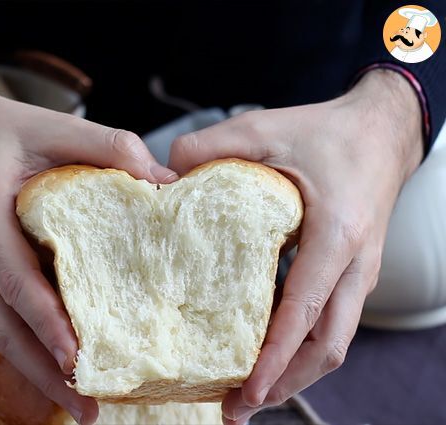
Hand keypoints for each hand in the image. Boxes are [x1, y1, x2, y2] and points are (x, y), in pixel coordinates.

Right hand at [0, 69, 177, 424]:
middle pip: (5, 328)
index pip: (18, 283)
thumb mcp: (52, 126)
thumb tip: (165, 181)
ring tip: (78, 404)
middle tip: (87, 408)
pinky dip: (29, 346)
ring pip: (1, 332)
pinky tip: (59, 364)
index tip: (78, 360)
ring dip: (36, 371)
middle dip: (44, 373)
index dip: (48, 324)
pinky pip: (3, 317)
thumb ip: (107, 147)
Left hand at [167, 70, 423, 423]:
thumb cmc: (329, 133)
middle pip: (327, 346)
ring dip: (295, 373)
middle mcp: (354, 265)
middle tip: (239, 408)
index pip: (304, 311)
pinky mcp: (351, 272)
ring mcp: (357, 274)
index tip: (246, 392)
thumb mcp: (265, 128)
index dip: (276, 358)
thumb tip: (162, 175)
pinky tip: (268, 351)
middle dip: (286, 384)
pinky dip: (301, 346)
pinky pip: (330, 322)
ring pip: (333, 341)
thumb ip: (210, 146)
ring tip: (250, 394)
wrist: (381, 131)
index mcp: (337, 235)